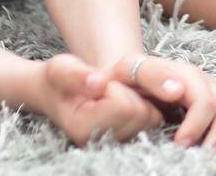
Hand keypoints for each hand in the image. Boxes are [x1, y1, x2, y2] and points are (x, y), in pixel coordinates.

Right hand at [28, 54, 162, 145]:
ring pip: (150, 116)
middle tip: (106, 87)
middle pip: (140, 112)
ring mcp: (118, 144)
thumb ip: (76, 75)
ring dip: (136, 97)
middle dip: (127, 91)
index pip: (122, 106)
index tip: (97, 82)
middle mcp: (102, 144)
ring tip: (112, 93)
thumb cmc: (60, 80)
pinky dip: (144, 104)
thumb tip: (98, 82)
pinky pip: (154, 119)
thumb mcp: (60, 69)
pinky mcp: (130, 140)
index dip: (114, 85)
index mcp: (83, 130)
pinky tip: (123, 100)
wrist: (61, 91)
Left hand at [113, 54, 215, 151]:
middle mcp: (199, 80)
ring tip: (214, 156)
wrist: (130, 74)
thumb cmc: (121, 78)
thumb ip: (114, 77)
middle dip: (210, 130)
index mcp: (176, 71)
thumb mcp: (115, 72)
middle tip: (194, 153)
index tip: (181, 141)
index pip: (194, 90)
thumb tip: (136, 87)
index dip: (193, 118)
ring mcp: (211, 92)